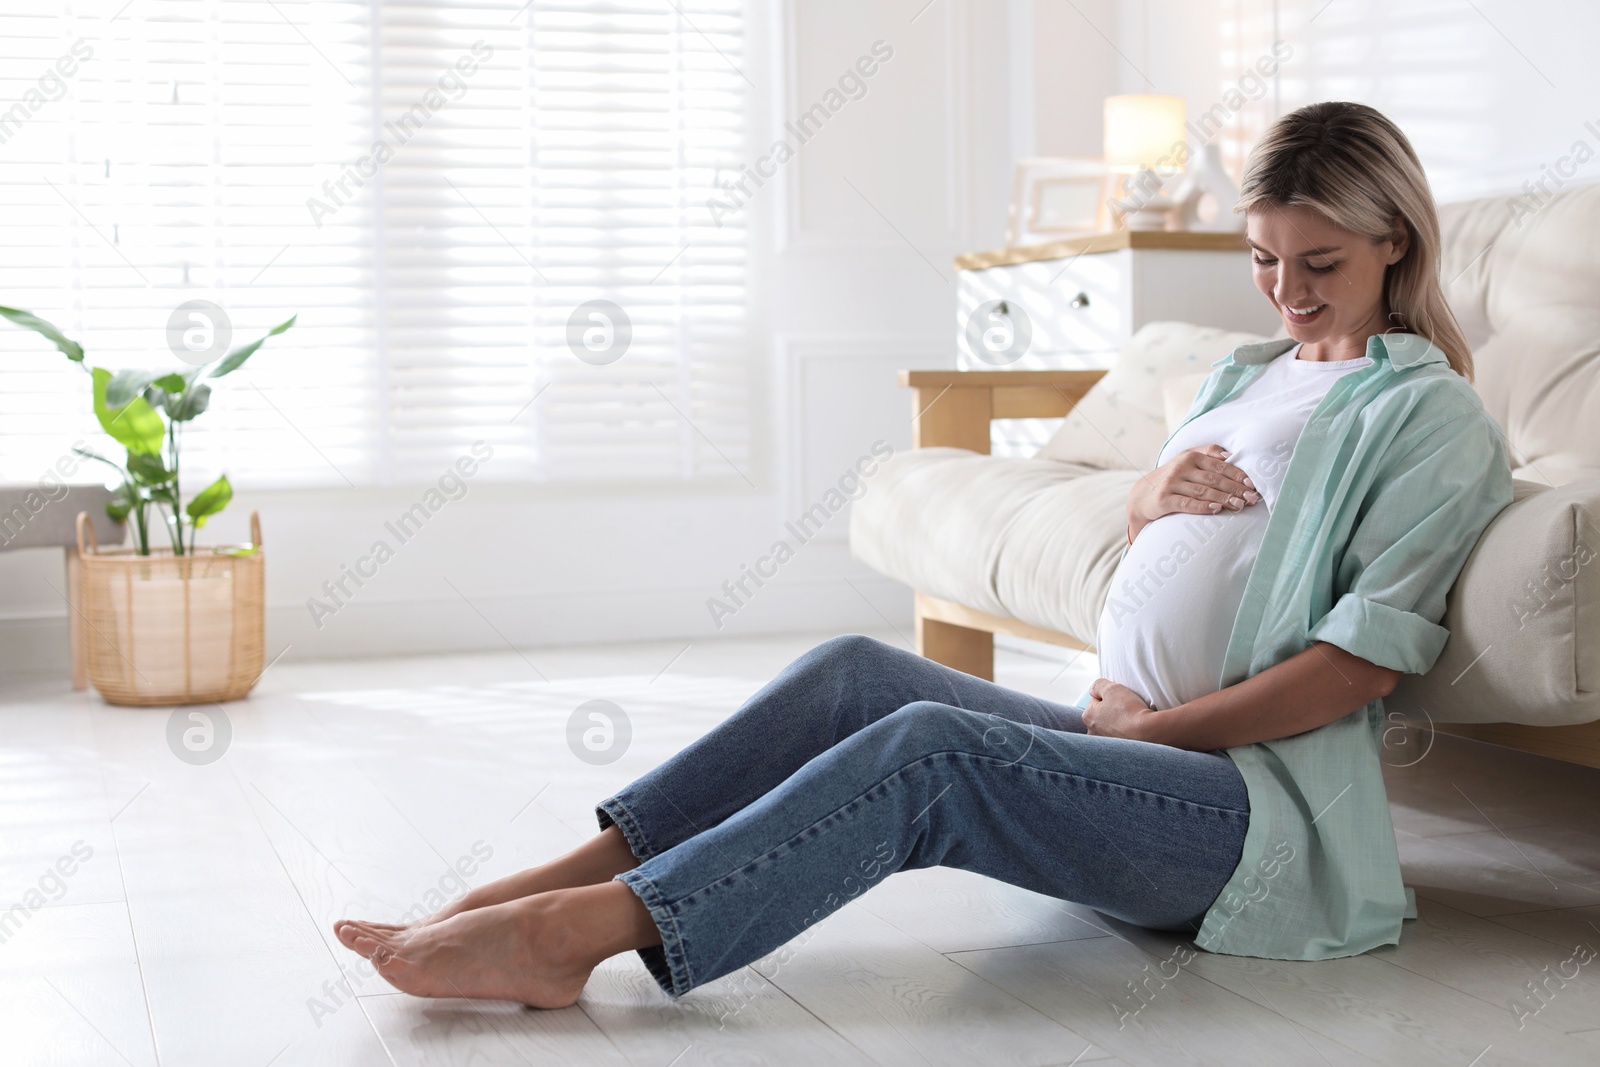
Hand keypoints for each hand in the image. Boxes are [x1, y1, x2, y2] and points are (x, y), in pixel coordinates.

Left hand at [1083, 678, 1160, 741]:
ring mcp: (1103, 743)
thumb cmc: (1129, 710)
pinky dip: (1124, 734)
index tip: (1121, 700)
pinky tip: (1132, 731)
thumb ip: (1098, 685)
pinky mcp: (1115, 752)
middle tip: (1126, 709)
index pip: (1097, 700)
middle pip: (1102, 714)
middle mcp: (1092, 732)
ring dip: (1118, 723)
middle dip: (1112, 711)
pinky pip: (1119, 737)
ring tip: (1130, 720)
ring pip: (1110, 727)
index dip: (1110, 697)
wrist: (1148, 732)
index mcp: (1088, 716)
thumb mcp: (1112, 688)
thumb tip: (1094, 691)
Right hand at [1126, 444, 1260, 541]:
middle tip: (1251, 498)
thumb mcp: (1187, 459)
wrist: (1143, 495)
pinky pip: (1187, 504)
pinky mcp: (1164, 499)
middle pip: (1214, 479)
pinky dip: (1203, 507)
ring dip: (1224, 499)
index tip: (1252, 484)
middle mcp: (1181, 467)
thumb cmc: (1174, 477)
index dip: (1237, 475)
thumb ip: (1207, 453)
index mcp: (1191, 456)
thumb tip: (1230, 455)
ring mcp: (1172, 483)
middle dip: (1235, 489)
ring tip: (1240, 506)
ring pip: (1203, 491)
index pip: (1219, 465)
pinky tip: (1217, 510)